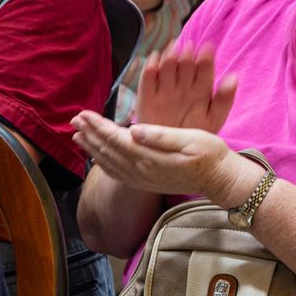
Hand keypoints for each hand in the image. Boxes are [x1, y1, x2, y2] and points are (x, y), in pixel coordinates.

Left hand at [71, 110, 258, 208]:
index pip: (115, 139)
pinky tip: (98, 157)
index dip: (97, 125)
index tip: (83, 113)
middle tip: (73, 119)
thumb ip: (160, 136)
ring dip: (92, 149)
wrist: (222, 180)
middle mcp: (142, 170)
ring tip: (78, 135)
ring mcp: (143, 179)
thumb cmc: (210, 154)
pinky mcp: (147, 183)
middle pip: (107, 150)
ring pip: (109, 163)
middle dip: (89, 134)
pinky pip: (117, 174)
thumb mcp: (190, 139)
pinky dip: (103, 164)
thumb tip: (133, 130)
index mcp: (150, 156)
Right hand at [132, 46, 237, 133]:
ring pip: (167, 67)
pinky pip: (147, 78)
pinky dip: (150, 67)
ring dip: (170, 56)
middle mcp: (183, 86)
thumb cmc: (194, 134)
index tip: (208, 48)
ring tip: (173, 51)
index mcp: (201, 89)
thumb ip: (224, 99)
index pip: (204, 68)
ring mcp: (164, 90)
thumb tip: (234, 76)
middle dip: (187, 55)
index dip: (206, 57)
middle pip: (185, 64)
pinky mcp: (147, 96)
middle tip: (189, 48)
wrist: (170, 153)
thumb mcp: (214, 119)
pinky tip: (155, 58)